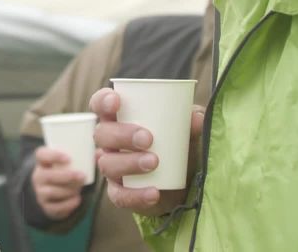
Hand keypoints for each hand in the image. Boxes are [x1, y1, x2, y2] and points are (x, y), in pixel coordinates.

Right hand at [31, 146, 85, 219]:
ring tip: (80, 188)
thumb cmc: (64, 173)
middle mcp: (38, 177)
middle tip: (82, 176)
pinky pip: (55, 207)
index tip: (68, 158)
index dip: (52, 155)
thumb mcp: (69, 164)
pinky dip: (68, 204)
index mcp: (43, 162)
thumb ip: (84, 157)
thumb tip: (100, 153)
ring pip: (51, 192)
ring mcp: (40, 192)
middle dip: (65, 176)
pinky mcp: (46, 207)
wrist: (54, 194)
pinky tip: (77, 199)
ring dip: (68, 190)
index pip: (41, 154)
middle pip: (46, 175)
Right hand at [89, 88, 204, 216]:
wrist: (184, 182)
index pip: (100, 106)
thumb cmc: (177, 144)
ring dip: (129, 163)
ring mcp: (113, 169)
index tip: (116, 101)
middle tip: (148, 138)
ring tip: (154, 162)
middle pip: (101, 134)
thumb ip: (193, 119)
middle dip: (121, 135)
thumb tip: (196, 118)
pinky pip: (119, 196)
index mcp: (120, 120)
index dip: (102, 101)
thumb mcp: (187, 128)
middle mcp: (111, 143)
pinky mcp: (120, 193)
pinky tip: (154, 192)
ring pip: (107, 164)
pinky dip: (136, 194)